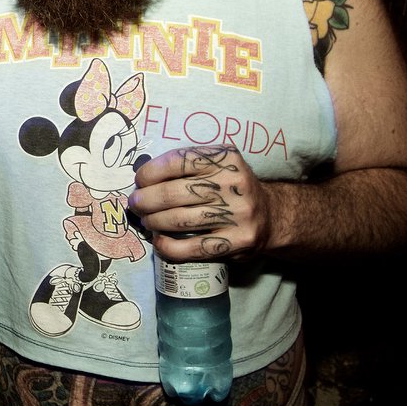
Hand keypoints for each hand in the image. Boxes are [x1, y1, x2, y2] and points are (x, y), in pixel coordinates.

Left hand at [132, 146, 271, 260]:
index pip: (178, 161)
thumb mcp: (218, 165)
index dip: (150, 172)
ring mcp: (237, 214)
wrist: (271, 216)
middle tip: (136, 204)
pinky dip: (168, 246)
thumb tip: (142, 179)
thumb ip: (187, 166)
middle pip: (174, 193)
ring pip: (180, 220)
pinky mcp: (237, 242)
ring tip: (147, 221)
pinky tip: (159, 242)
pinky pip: (192, 247)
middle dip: (146, 200)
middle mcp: (234, 183)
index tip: (139, 181)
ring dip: (154, 222)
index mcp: (226, 158)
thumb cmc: (231, 188)